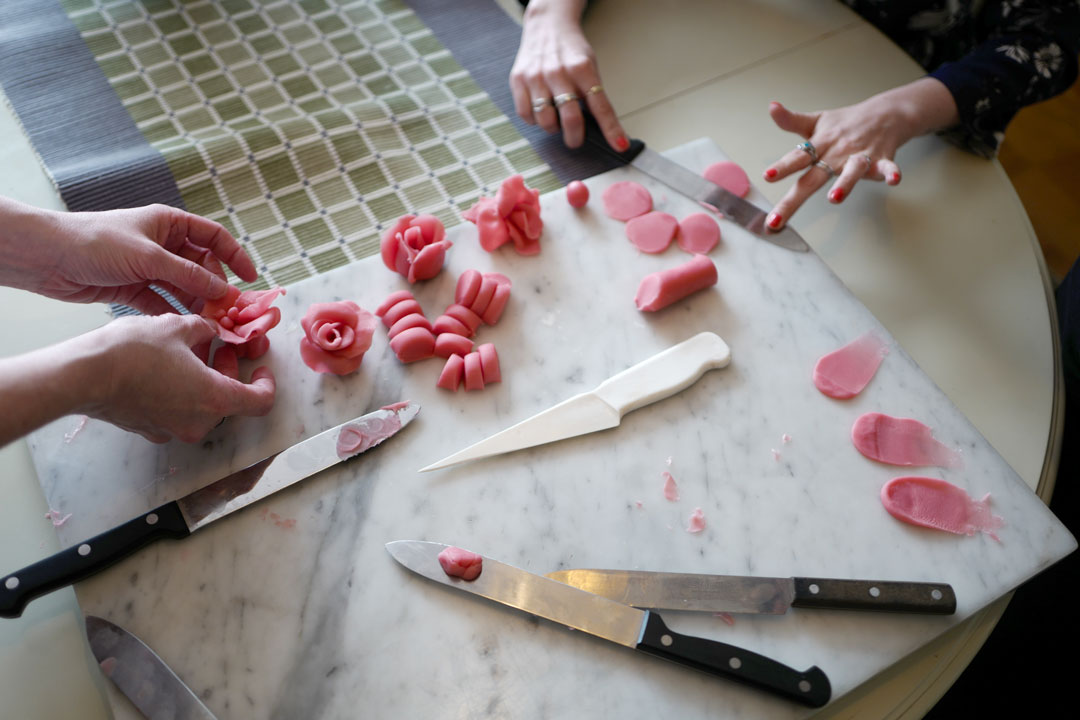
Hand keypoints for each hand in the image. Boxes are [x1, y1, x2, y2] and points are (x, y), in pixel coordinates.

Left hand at [0, 199, 256, 313]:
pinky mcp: (134, 289)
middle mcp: (162, 245)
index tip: (250, 279)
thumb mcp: (149, 256)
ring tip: (212, 324)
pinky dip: (175, 314)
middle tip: (228, 311)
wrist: (48, 257)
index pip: (213, 237)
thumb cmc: (95, 242)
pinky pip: (164, 303)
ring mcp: (149, 268)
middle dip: (216, 288)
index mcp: (169, 224)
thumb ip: (188, 275)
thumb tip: (223, 291)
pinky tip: (185, 327)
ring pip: (184, 288)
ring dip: (198, 304)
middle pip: (202, 267)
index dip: (235, 256)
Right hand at [81, 314, 274, 442]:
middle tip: (219, 347)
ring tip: (188, 350)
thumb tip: (210, 330)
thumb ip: (203, 330)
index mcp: (215, 400)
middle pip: (229, 400)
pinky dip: (181, 392)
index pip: (260, 402)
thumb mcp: (177, 327)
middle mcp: (197, 422)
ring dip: (203, 379)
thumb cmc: (133, 351)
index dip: (266, 383)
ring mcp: (171, 430)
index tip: (260, 367)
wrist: (83, 375)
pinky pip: (177, 411)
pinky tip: (166, 367)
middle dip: (228, 371)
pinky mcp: (149, 429)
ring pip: (202, 405)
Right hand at [510, 0, 626, 149]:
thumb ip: (593, 94)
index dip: (611, 129)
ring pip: (545, 120)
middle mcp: (559, 72)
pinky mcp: (518, 80)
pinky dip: (534, 120)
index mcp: (583, 69)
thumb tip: (600, 129)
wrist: (546, 26)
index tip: (620, 145)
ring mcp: (536, 76)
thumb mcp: (590, 66)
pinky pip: (526, 115)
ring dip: (553, 127)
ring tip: (556, 118)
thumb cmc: (571, 51)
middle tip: (576, 139)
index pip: (601, 106)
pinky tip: (540, 110)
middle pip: (570, 118)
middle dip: (575, 137)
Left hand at [761, 78, 958, 228]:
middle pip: (814, 177)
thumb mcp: (816, 122)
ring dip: (846, 183)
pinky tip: (893, 180)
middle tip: (777, 219)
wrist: (885, 114)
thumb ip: (792, 121)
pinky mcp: (882, 160)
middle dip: (794, 200)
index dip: (783, 166)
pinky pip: (888, 167)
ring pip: (852, 171)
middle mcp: (837, 152)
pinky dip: (891, 173)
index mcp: (820, 144)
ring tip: (834, 198)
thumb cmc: (845, 124)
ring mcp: (860, 156)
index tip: (767, 176)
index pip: (798, 157)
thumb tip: (772, 107)